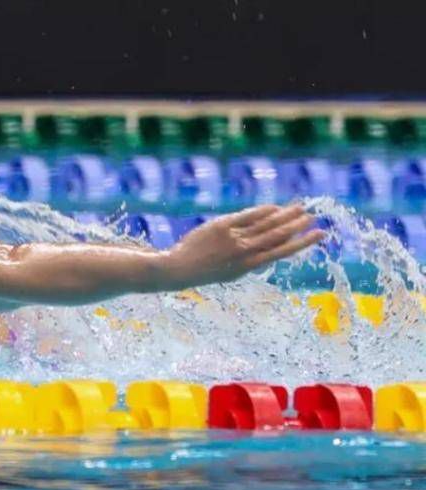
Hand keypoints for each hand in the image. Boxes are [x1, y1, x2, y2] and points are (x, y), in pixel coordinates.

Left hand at [163, 203, 325, 287]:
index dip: (303, 242)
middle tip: (313, 217)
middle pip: (278, 235)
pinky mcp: (222, 226)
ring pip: (266, 224)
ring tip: (300, 208)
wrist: (179, 268)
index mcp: (249, 266)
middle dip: (298, 225)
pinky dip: (263, 210)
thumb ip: (250, 262)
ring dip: (286, 215)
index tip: (319, 234)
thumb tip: (268, 251)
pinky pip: (247, 216)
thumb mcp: (232, 273)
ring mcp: (234, 238)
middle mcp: (245, 251)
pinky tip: (275, 207)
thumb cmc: (206, 271)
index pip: (282, 251)